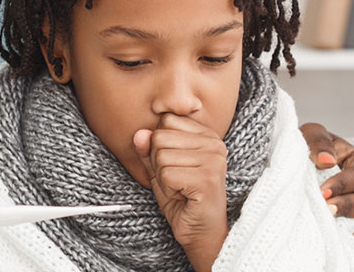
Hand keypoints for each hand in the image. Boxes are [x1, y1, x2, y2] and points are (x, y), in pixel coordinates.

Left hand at [134, 114, 228, 270]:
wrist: (201, 232)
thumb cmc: (183, 199)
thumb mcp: (160, 169)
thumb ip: (148, 150)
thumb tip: (139, 133)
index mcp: (207, 134)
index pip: (166, 121)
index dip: (160, 147)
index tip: (177, 166)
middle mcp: (214, 143)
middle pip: (160, 137)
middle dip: (159, 163)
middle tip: (178, 181)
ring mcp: (213, 160)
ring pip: (161, 156)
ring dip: (163, 178)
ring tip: (181, 189)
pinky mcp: (207, 178)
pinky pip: (166, 174)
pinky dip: (167, 189)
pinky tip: (183, 197)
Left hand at [301, 122, 353, 247]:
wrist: (296, 169)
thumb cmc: (309, 148)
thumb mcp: (311, 135)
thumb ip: (318, 141)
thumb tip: (326, 160)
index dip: (344, 183)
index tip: (323, 191)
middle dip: (350, 205)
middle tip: (328, 209)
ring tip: (347, 237)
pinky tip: (351, 246)